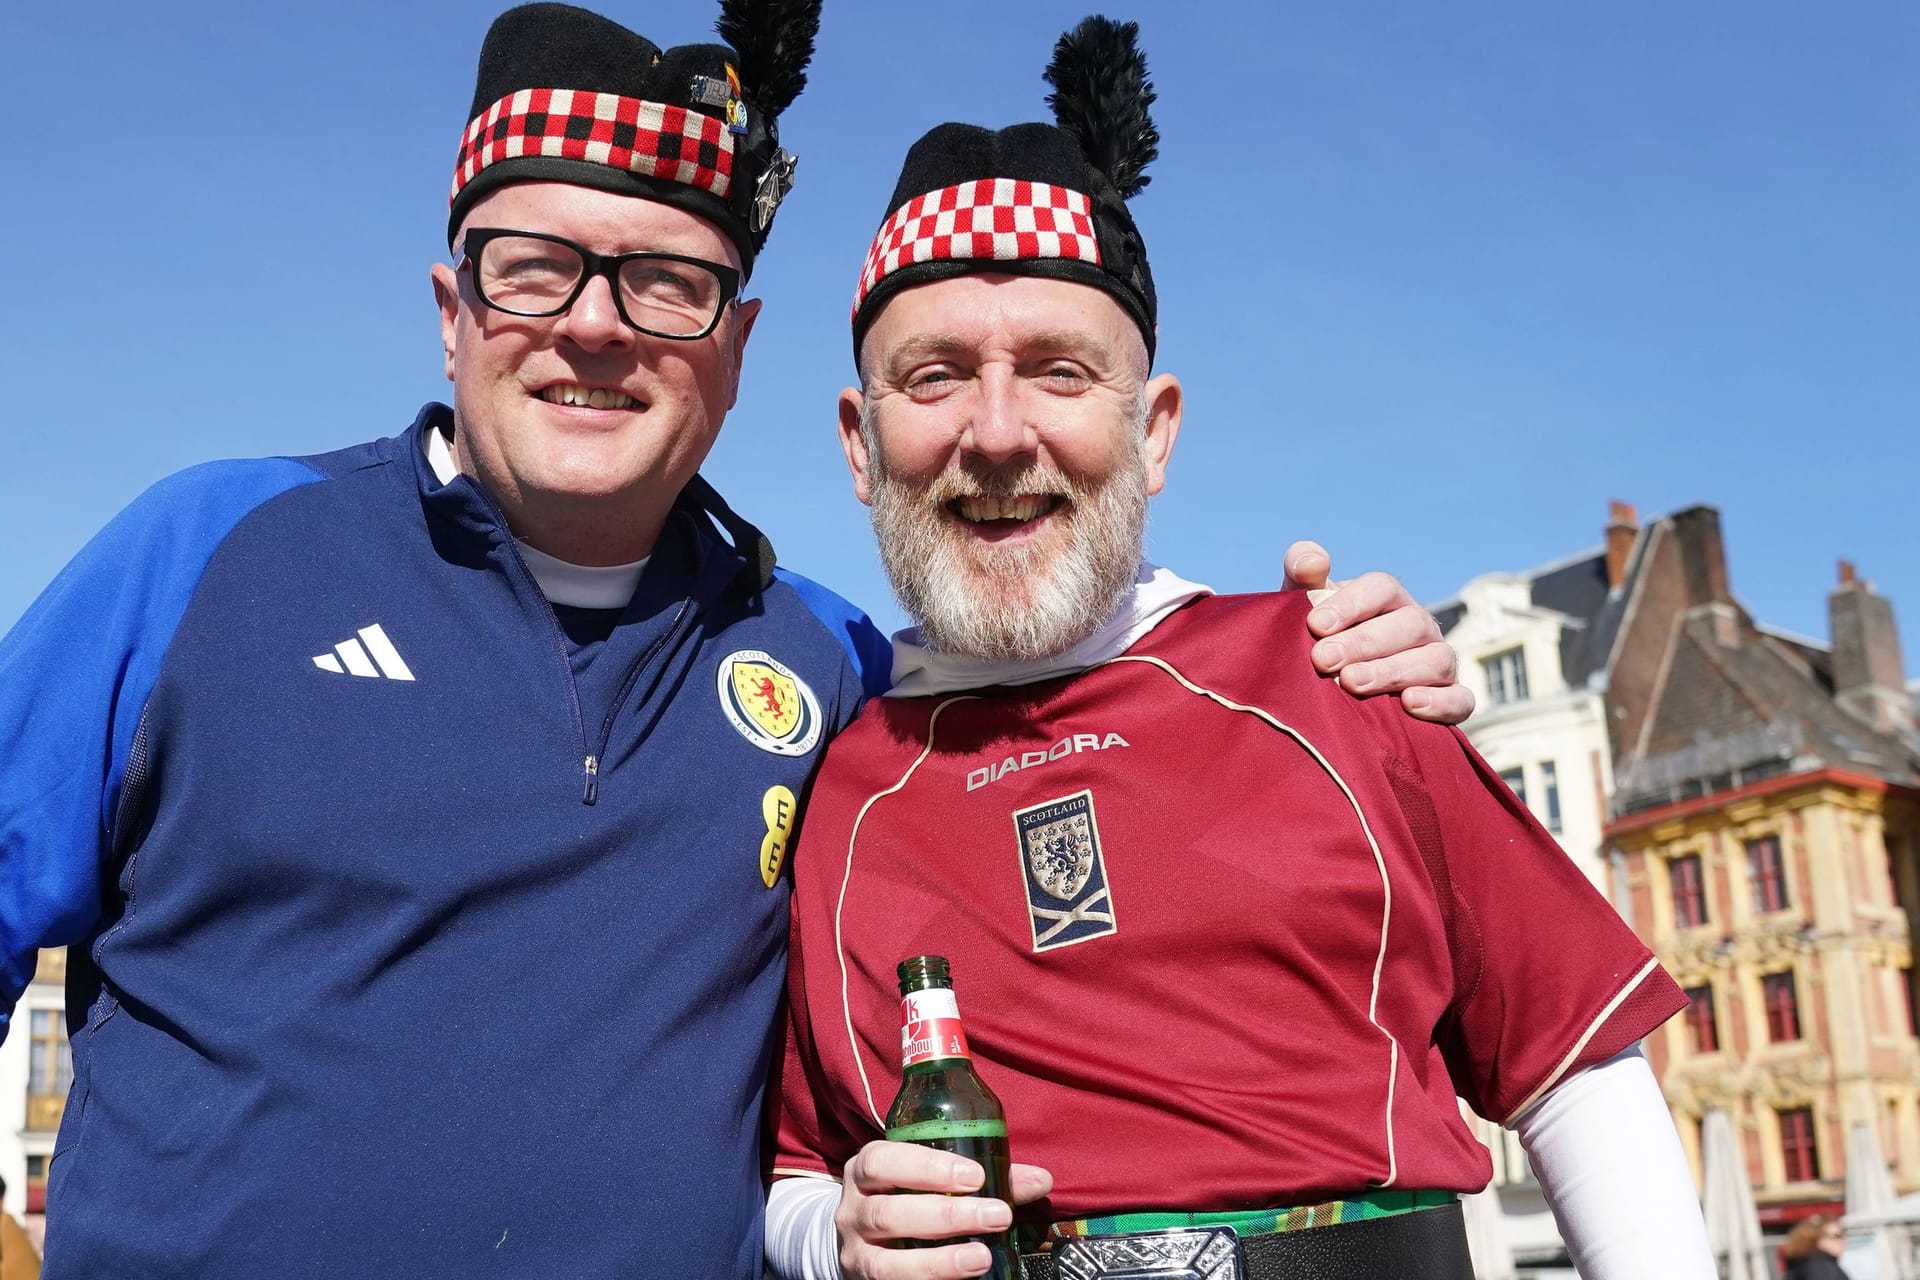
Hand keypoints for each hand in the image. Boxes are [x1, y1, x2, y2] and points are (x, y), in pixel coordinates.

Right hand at [835, 1140, 1052, 1279]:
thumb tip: (1041, 1181)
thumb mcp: (931, 1178)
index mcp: (866, 1171)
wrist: (862, 1240)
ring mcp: (855, 1255)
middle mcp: (853, 1212)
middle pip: (889, 1214)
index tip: (975, 1175)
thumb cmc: (908, 1196)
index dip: (926, 1167)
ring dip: (939, 1262)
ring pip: (886, 1264)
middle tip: (997, 1215)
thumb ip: (985, 1177)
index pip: (882, 1162)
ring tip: (983, 1258)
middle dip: (946, 1216)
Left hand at [1282, 541, 1472, 724]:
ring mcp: (1439, 663)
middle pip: (1410, 623)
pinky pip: (1461, 700)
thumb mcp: (1303, 608)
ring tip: (1351, 683)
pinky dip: (1440, 702)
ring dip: (1394, 672)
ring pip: (1437, 660)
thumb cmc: (1319, 643)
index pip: (1383, 588)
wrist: (1331, 695)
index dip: (1351, 604)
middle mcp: (1420, 627)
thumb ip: (1302, 576)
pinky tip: (1409, 704)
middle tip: (1323, 660)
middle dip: (1365, 642)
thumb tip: (1312, 561)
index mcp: (1388, 600)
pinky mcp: (1452, 701)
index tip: (1315, 625)